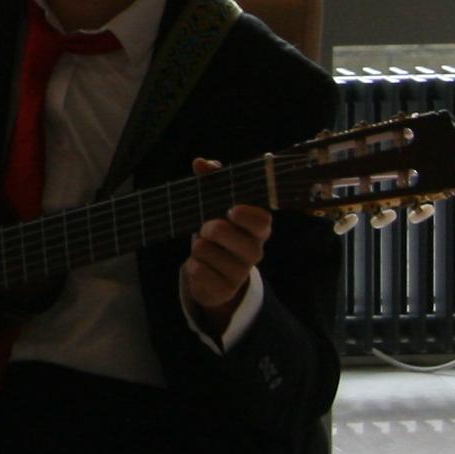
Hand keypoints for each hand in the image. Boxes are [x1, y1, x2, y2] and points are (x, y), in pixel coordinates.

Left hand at [183, 155, 271, 323]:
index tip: (229, 210)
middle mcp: (254, 251)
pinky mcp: (224, 290)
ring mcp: (240, 273)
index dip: (245, 215)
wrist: (213, 271)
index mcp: (257, 228)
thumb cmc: (218, 231)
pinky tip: (201, 266)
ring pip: (206, 251)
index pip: (262, 220)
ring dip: (198, 247)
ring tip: (204, 248)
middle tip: (208, 228)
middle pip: (227, 234)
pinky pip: (198, 272)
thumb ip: (211, 180)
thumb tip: (201, 163)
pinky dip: (193, 266)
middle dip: (209, 228)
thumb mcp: (214, 204)